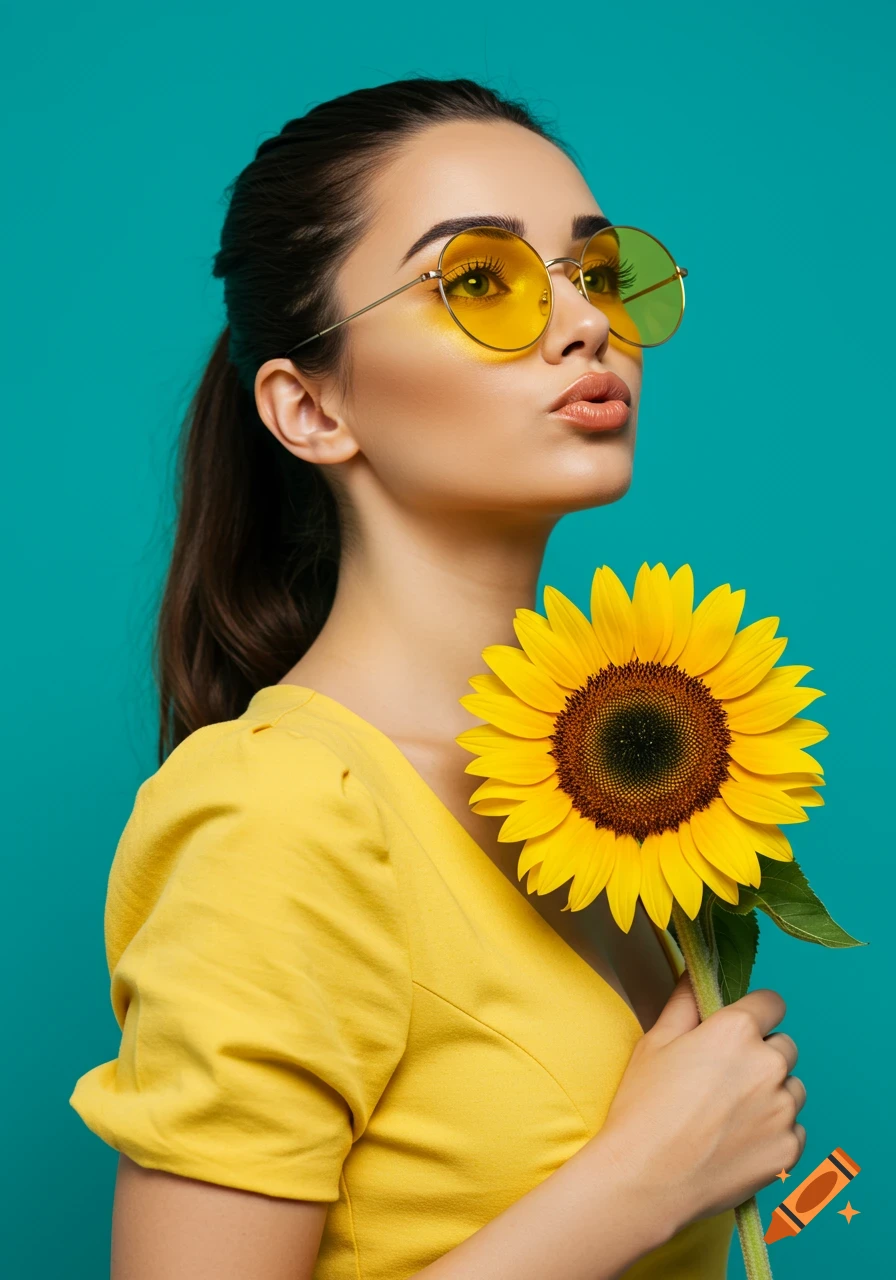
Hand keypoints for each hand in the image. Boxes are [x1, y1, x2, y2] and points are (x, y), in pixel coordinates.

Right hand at [598, 970, 806, 1232]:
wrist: (646, 1179)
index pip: (773, 1002)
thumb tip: (695, 973)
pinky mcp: (789, 1150)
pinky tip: (740, 1141)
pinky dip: (776, 1131)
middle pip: (785, 1046)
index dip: (756, 1012)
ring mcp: (783, 1111)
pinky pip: (796, 1129)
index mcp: (736, 1031)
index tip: (742, 1027)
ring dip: (773, 1093)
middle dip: (762, 1055)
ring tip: (732, 1114)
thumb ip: (684, 1002)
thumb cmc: (644, 1107)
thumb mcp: (655, 1042)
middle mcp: (768, 1065)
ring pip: (793, 1088)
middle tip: (726, 1078)